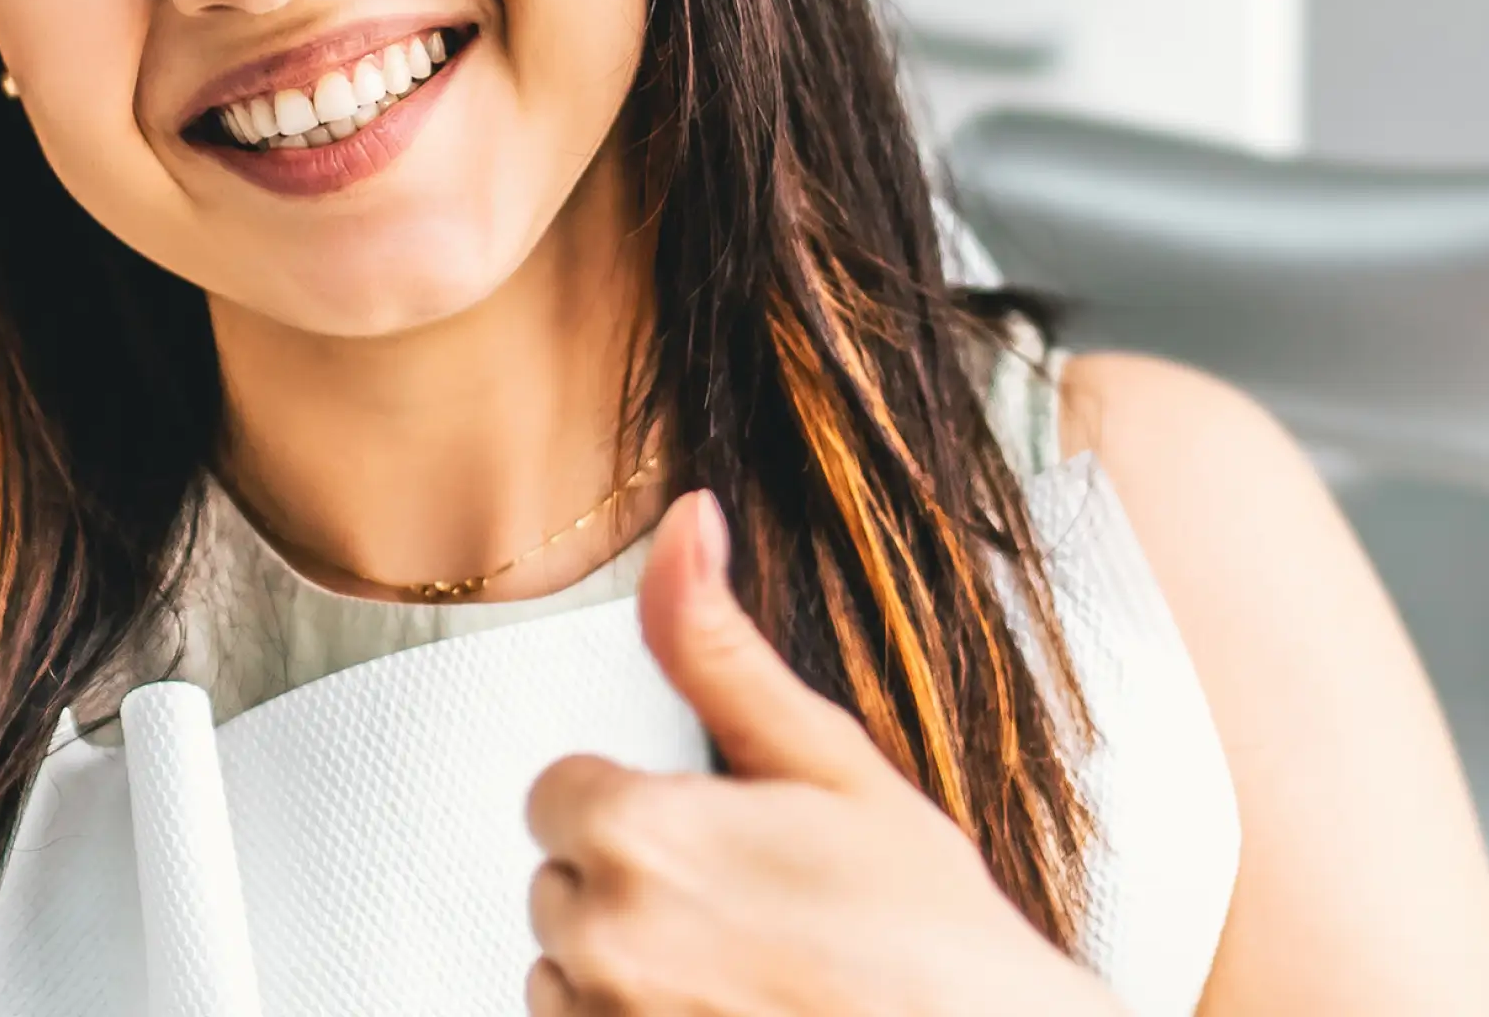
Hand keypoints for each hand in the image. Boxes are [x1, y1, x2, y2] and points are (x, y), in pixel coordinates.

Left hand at [520, 490, 1124, 1015]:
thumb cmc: (929, 935)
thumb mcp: (832, 764)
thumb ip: (721, 649)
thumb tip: (684, 522)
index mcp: (639, 833)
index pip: (560, 793)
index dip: (641, 808)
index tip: (719, 840)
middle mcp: (604, 937)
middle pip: (560, 881)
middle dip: (636, 887)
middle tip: (751, 912)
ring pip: (564, 969)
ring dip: (629, 968)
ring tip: (744, 973)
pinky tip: (725, 1014)